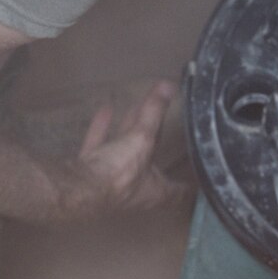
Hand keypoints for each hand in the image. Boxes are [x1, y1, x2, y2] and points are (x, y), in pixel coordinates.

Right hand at [55, 79, 187, 218]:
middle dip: (154, 143)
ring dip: (128, 131)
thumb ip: (153, 114)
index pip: (180, 191)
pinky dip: (103, 129)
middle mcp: (135, 190)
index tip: (201, 174)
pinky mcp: (90, 174)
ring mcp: (110, 183)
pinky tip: (105, 109)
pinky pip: (100, 148)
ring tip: (135, 108)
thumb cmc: (118, 173)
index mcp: (156, 191)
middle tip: (164, 123)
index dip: (191, 183)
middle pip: (149, 164)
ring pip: (123, 154)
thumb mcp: (142, 139)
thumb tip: (168, 86)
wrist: (76, 188)